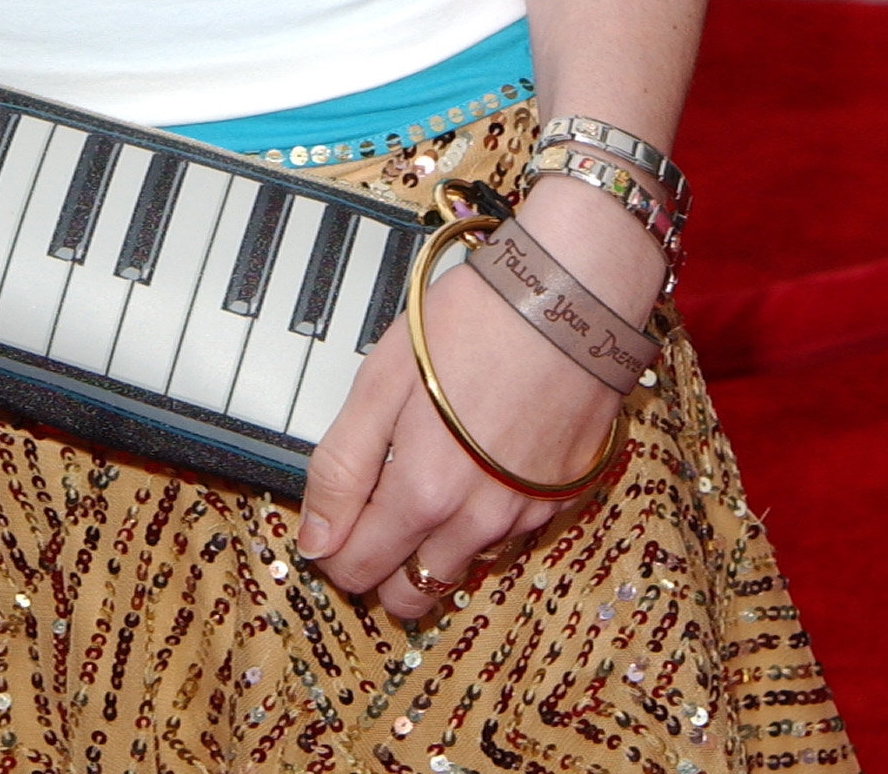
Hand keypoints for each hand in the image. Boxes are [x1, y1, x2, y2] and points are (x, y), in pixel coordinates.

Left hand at [295, 254, 625, 617]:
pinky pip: (510, 535)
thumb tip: (315, 540)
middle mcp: (480, 522)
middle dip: (381, 564)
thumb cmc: (472, 322)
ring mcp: (528, 514)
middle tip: (374, 505)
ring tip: (430, 465)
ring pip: (461, 565)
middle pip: (411, 593)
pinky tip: (480, 458)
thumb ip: (343, 467)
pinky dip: (485, 515)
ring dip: (435, 540)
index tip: (332, 516)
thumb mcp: (382, 380)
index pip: (358, 572)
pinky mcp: (565, 496)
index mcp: (425, 494)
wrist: (572, 293)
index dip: (332, 549)